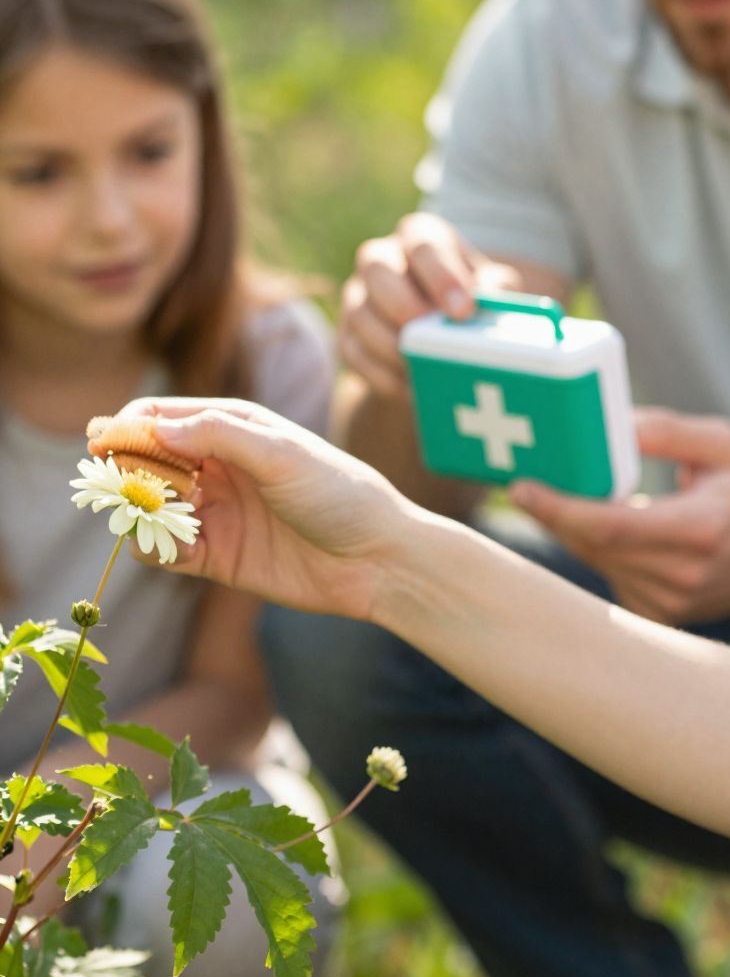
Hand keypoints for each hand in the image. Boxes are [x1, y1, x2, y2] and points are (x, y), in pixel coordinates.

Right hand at [122, 397, 415, 620]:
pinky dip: (157, 549)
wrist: (379, 559)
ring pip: (150, 507)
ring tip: (151, 519)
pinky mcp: (218, 557)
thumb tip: (154, 427)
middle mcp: (217, 466)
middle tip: (117, 488)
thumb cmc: (340, 494)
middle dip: (123, 473)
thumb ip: (218, 436)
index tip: (102, 443)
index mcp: (233, 428)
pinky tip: (177, 550)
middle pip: (146, 463)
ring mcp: (216, 511)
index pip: (161, 417)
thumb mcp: (281, 455)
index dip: (126, 426)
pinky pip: (167, 551)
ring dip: (137, 512)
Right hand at [338, 211, 521, 397]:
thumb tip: (492, 302)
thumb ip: (495, 289)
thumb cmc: (471, 301)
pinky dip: (382, 374)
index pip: (423, 245)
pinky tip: (410, 389)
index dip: (442, 276)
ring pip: (361, 313)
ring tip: (426, 369)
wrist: (440, 336)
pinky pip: (353, 352)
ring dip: (393, 345)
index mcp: (421, 236)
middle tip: (433, 338)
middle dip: (406, 305)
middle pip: (377, 268)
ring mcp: (358, 294)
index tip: (463, 310)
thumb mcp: (492, 289)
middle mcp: (382, 257)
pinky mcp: (347, 334)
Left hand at [511, 409, 729, 624]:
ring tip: (584, 496)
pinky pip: (609, 576)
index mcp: (700, 530)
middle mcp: (683, 576)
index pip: (610, 526)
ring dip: (579, 529)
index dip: (559, 508)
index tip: (521, 487)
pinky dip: (603, 550)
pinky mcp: (659, 618)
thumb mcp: (723, 444)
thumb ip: (668, 432)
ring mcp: (670, 604)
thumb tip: (612, 425)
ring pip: (596, 561)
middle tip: (529, 479)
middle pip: (592, 544)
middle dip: (556, 511)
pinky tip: (626, 531)